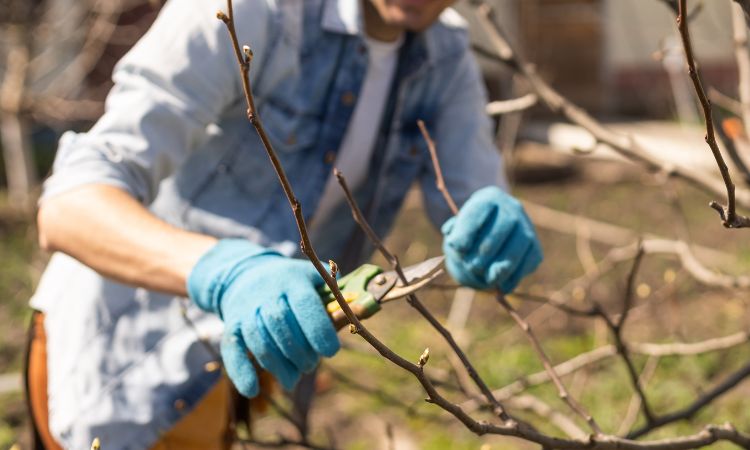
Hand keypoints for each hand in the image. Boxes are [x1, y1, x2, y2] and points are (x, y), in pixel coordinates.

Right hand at [187, 239, 338, 396]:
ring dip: (277, 366)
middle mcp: (266, 295)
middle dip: (299, 352)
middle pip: (281, 326)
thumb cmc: (288, 281)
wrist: (242, 274)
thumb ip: (333, 291)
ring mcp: (246, 311)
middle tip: (310, 366)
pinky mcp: (231, 325)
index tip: (331, 351)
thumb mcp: (310, 276)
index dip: (318, 330)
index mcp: (292, 282)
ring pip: (260, 341)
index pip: (305, 306)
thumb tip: (361, 305)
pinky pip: (232, 350)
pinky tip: (253, 390)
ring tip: (293, 380)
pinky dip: (241, 371)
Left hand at [441, 186, 542, 292]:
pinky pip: (529, 263)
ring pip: (519, 247)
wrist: (491, 233)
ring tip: (486, 279)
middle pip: (502, 229)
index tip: (457, 248)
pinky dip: (515, 277)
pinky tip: (501, 286)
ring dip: (501, 267)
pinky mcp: (535, 248)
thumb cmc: (469, 232)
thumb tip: (457, 245)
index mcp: (489, 198)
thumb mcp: (457, 228)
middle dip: (485, 251)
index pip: (479, 211)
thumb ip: (455, 236)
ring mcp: (527, 228)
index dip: (468, 231)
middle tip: (471, 266)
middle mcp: (512, 209)